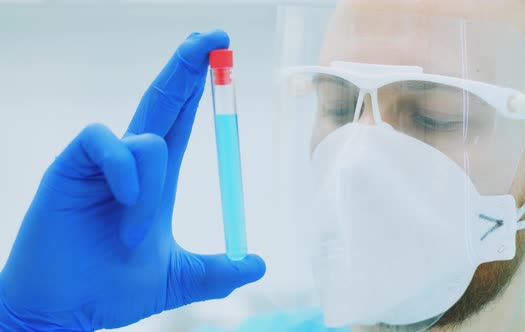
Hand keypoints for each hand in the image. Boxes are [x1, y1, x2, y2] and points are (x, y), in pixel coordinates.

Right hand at [0, 30, 264, 330]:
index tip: (218, 57)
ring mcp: (100, 163)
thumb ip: (218, 272)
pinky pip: (106, 142)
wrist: (64, 312)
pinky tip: (121, 204)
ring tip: (136, 234)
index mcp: (155, 180)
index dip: (198, 90)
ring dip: (152, 188)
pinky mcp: (70, 165)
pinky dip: (125, 171)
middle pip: (162, 100)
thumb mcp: (179, 280)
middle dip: (187, 66)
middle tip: (213, 36)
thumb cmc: (112, 290)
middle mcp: (130, 164)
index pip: (182, 122)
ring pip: (146, 139)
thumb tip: (260, 265)